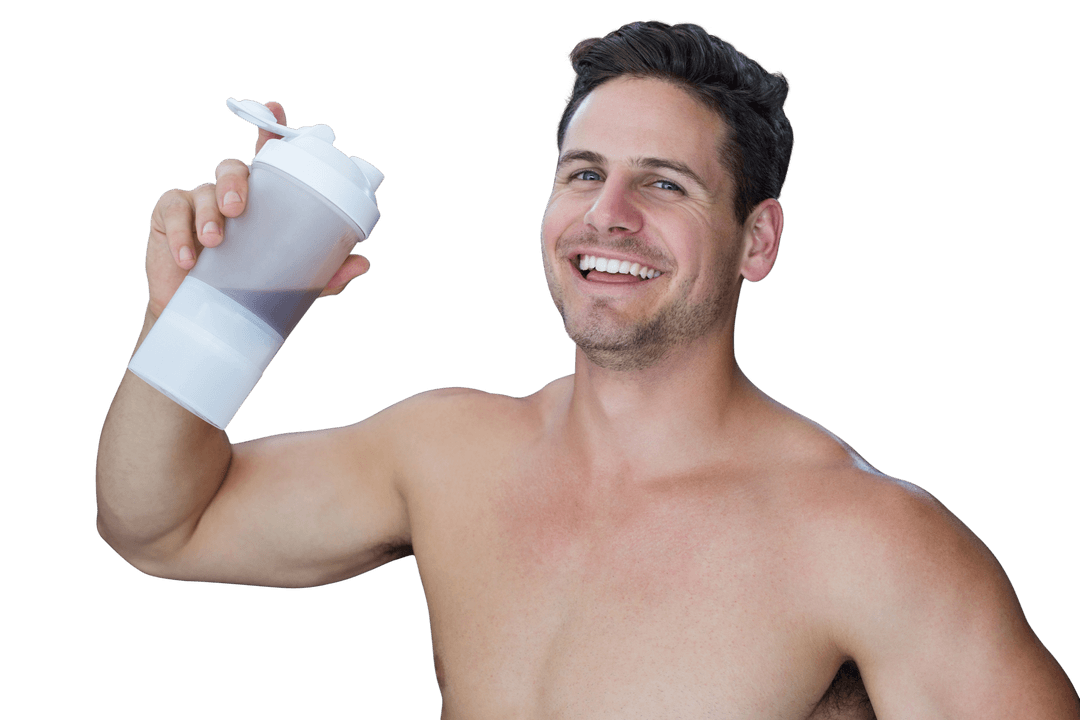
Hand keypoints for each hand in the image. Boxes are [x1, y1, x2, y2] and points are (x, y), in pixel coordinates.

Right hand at [143, 101, 370, 319]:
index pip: (267, 160)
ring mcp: (197, 201)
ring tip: (213, 242)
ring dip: (207, 214)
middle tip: (237, 209)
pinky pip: (172, 213)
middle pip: (233, 169)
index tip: (275, 108)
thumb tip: (362, 263)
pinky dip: (179, 235)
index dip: (271, 130)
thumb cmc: (248, 289)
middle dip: (234, 183)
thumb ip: (324, 274)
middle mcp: (229, 193)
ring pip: (203, 191)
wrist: (204, 317)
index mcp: (261, 201)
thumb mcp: (289, 283)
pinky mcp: (168, 216)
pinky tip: (188, 259)